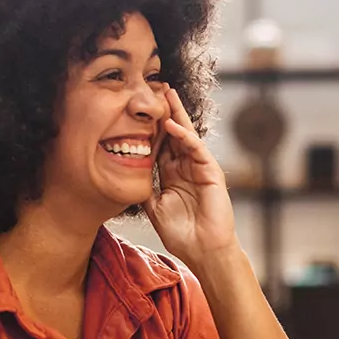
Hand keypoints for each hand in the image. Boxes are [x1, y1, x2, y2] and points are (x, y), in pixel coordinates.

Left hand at [144, 88, 238, 265]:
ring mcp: (200, 168)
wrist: (203, 250)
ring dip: (177, 115)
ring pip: (187, 135)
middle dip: (166, 111)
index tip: (138, 109)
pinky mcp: (211, 172)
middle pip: (175, 133)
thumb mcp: (154, 208)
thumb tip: (126, 174)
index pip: (161, 144)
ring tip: (167, 94)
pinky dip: (185, 137)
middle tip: (157, 87)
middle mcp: (186, 167)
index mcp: (172, 174)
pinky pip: (196, 149)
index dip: (151, 127)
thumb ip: (144, 188)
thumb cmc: (182, 234)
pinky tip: (171, 126)